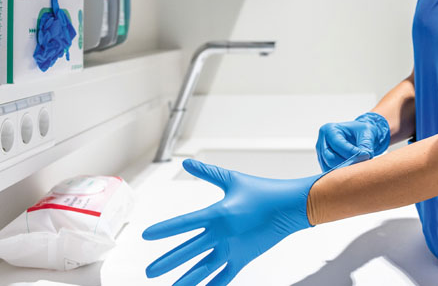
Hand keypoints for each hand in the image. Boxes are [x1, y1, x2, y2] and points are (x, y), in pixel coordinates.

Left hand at [142, 158, 323, 285]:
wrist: (291, 207)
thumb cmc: (263, 191)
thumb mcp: (233, 179)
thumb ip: (207, 173)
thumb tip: (187, 164)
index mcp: (218, 213)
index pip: (185, 223)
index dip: (164, 229)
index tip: (147, 235)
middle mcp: (223, 234)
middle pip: (189, 251)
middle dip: (167, 261)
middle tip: (149, 272)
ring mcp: (233, 249)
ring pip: (204, 268)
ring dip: (186, 279)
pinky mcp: (244, 258)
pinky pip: (225, 276)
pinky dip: (212, 285)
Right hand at [315, 112, 389, 171]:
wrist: (359, 135)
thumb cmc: (361, 131)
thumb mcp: (366, 133)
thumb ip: (365, 144)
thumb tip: (365, 155)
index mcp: (329, 129)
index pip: (337, 144)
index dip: (351, 153)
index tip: (365, 156)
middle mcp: (322, 141)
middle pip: (330, 158)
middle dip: (347, 163)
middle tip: (361, 164)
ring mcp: (321, 153)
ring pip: (329, 167)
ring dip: (344, 170)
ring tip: (357, 167)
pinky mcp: (323, 163)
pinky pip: (330, 172)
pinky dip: (340, 174)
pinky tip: (352, 171)